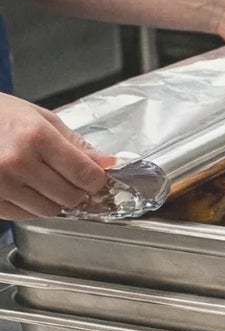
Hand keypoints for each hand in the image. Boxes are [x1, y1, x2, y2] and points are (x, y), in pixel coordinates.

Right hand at [0, 94, 112, 218]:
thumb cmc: (0, 115)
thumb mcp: (42, 118)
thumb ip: (76, 144)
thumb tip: (108, 164)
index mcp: (36, 137)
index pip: (85, 174)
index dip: (96, 181)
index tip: (95, 179)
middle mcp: (17, 162)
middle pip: (69, 197)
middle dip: (76, 191)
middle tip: (68, 179)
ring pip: (47, 211)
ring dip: (53, 201)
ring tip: (41, 181)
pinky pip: (22, 216)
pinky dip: (29, 207)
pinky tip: (23, 188)